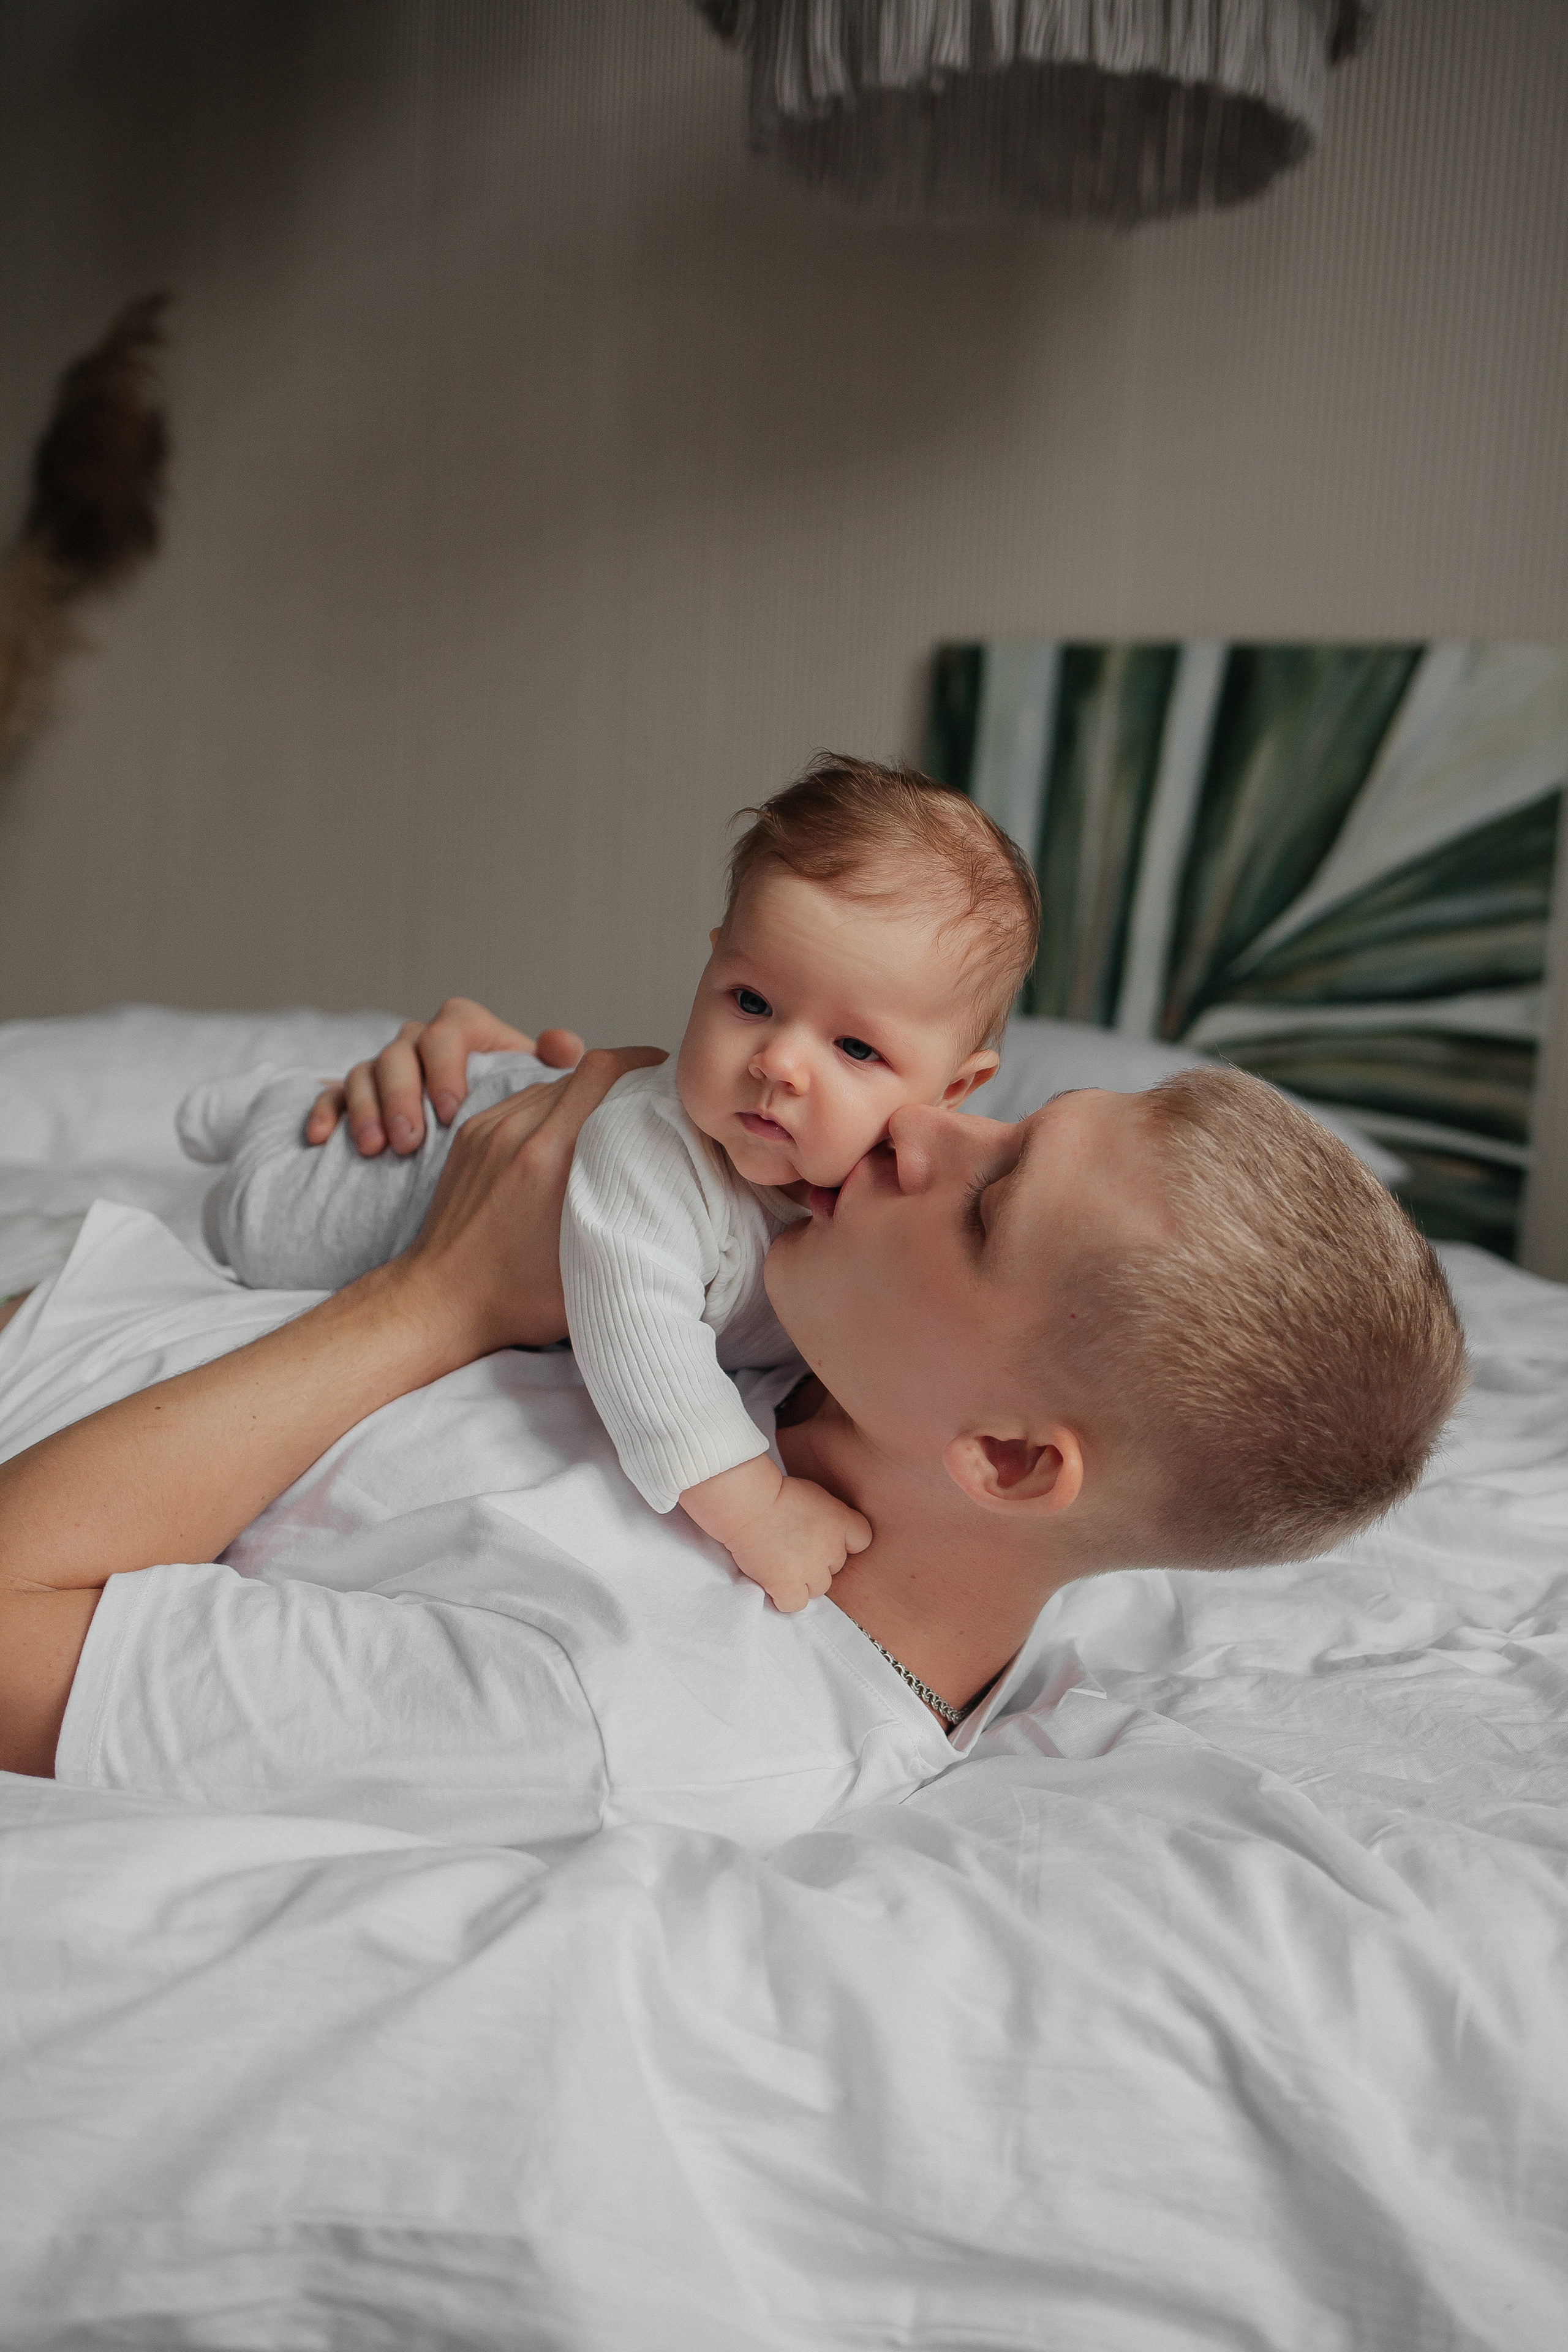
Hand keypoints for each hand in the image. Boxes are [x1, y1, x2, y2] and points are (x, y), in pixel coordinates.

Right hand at [305, 998, 585, 1158]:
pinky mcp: (356, 1094)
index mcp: (466, 1031)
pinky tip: (322, 1139)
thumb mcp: (538, 1088)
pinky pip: (331, 1094)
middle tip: (411, 1142)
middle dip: (402, 1096)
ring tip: (376, 1151)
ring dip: (367, 1110)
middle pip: (400, 1051)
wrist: (486, 1146)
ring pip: (364, 1072)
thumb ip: (552, 1064)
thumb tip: (564, 1045)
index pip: (449, 1026)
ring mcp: (385, 1067)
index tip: (452, 1111)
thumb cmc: (516, 1111)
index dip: (447, 1065)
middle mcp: (421, 1043)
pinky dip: (325, 1112)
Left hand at [395, 1046, 664, 1356]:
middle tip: (646, 1102)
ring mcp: (489, 1130)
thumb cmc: (518, 1296)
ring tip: (607, 1123)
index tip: (665, 1075)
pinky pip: (523, 1102)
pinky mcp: (471, 1135)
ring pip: (552, 1085)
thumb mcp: (590, 1267)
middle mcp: (517, 1133)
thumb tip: (677, 1192)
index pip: (602, 1070)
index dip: (641, 1061)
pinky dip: (551, 1110)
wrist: (440, 1299)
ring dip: (584, 1095)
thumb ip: (630, 1219)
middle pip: (581, 1072)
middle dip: (620, 1079)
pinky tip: (566, 1139)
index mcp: (550, 1157)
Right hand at [681, 1456, 871, 1613]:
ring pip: (819, 1588)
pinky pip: (795, 1604)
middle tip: (793, 1547)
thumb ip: (829, 1517)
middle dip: (819, 1560)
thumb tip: (830, 1534)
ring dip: (803, 1580)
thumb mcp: (815, 1495)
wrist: (746, 1503)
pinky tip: (774, 1582)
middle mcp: (831, 1547)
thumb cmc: (774, 1493)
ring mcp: (810, 1569)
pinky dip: (785, 1597)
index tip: (826, 1538)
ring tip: (782, 1563)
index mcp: (841, 1520)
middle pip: (836, 1566)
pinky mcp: (786, 1584)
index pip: (862, 1540)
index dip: (845, 1542)